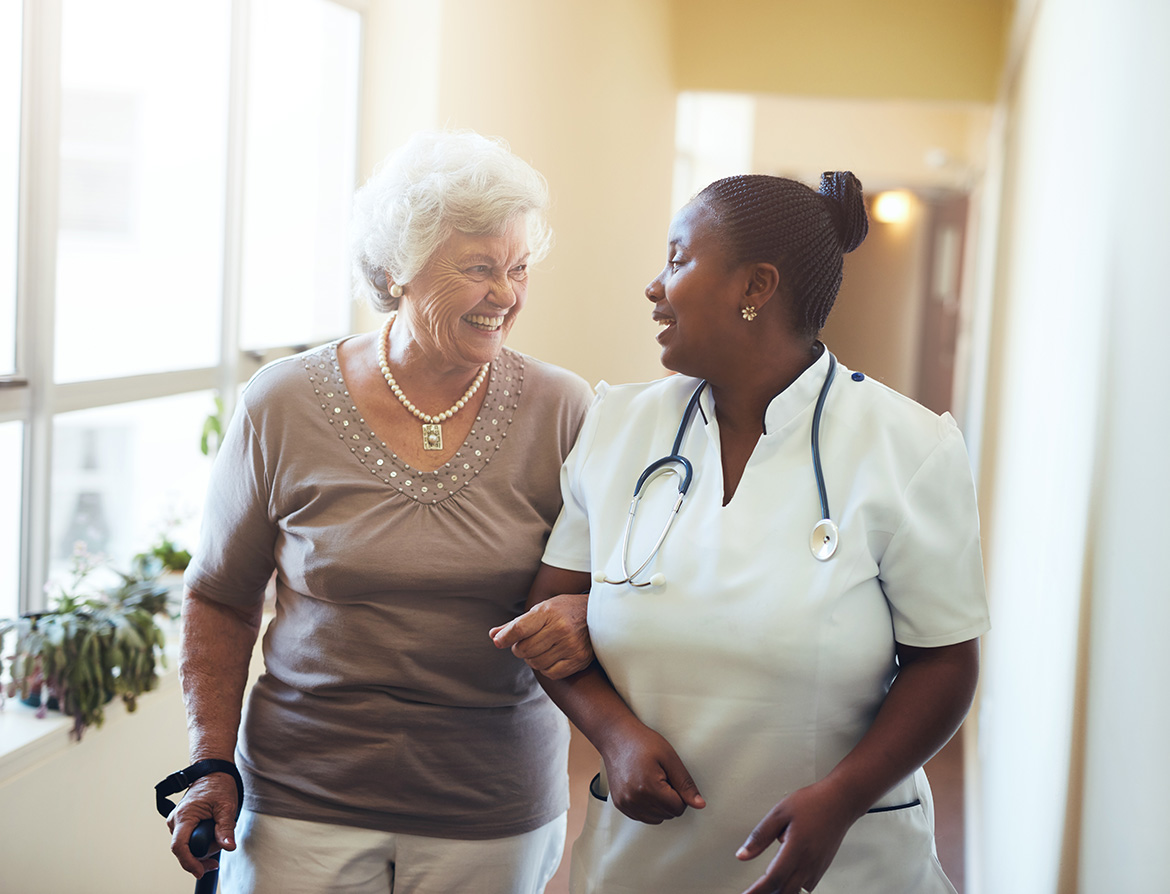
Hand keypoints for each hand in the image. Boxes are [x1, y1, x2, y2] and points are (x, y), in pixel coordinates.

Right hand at [167, 773, 239, 878]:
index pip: (179, 847)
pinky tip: (212, 831)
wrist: (213, 772)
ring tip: (219, 828)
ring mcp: (176, 822)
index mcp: (184, 816)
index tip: (200, 872)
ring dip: (206, 844)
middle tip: (223, 840)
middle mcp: (175, 820)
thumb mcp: (226, 806)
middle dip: (206, 851)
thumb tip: (229, 847)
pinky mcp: (181, 824)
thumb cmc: (219, 785)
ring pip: (189, 846)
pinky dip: (202, 840)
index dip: (189, 862)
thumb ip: (226, 828)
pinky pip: (189, 840)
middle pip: (186, 849)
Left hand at [489, 593, 592, 678]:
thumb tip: (493, 636)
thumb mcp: (541, 609)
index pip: (519, 629)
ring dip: (532, 659)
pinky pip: (550, 673)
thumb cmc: (565, 610)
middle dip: (520, 648)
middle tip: (527, 642)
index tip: (499, 642)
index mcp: (548, 612)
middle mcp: (560, 629)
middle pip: (524, 649)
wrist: (598, 614)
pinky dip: (545, 668)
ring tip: (540, 648)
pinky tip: (551, 657)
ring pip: (535, 663)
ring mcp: (570, 645)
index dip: (505, 638)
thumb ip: (516, 624)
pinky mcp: (578, 660)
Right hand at [600, 720, 705, 823]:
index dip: (680, 793)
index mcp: (648, 788)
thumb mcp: (670, 758)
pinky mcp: (619, 805)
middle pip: (668, 815)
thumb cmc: (643, 742)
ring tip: (652, 781)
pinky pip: (643, 817)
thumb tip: (700, 805)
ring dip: (659, 804)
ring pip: (656, 819)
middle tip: (661, 776)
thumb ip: (685, 784)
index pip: (678, 808)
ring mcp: (625, 804)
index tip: (671, 777)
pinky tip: (643, 787)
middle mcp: (634, 800)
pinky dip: (648, 806)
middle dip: (670, 798)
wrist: (616, 736)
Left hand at [735, 780, 856, 893]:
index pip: (773, 878)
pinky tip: (784, 882)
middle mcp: (809, 862)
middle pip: (785, 891)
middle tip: (752, 892)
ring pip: (796, 891)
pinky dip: (793, 888)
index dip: (757, 891)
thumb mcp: (780, 812)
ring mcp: (817, 867)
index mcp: (797, 848)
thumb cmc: (813, 803)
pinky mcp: (822, 867)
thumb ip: (760, 836)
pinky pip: (806, 886)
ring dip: (780, 892)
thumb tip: (743, 854)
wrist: (840, 801)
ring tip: (765, 889)